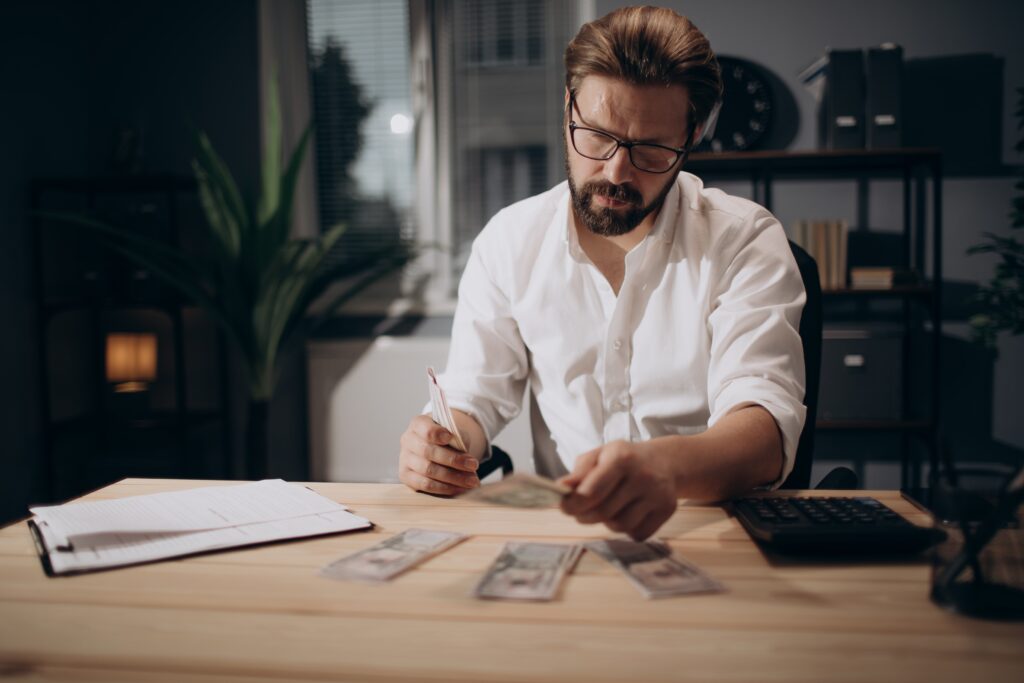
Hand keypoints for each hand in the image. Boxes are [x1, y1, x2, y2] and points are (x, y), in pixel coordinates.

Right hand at [399, 414, 479, 495]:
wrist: (437, 447)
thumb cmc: (447, 437)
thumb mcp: (453, 431)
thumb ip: (458, 437)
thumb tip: (464, 452)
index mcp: (418, 424)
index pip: (425, 429)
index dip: (437, 433)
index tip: (451, 437)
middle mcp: (408, 440)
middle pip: (429, 452)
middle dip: (454, 460)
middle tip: (474, 465)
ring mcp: (405, 459)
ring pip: (428, 471)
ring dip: (453, 477)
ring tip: (472, 480)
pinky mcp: (406, 476)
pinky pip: (425, 485)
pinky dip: (445, 488)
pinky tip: (460, 488)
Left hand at [558, 440, 676, 540]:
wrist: (664, 461)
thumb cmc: (624, 459)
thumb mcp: (600, 455)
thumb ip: (579, 472)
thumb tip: (561, 488)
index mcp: (622, 458)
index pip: (591, 492)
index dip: (572, 504)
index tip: (564, 507)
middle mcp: (642, 476)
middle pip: (603, 512)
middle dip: (584, 515)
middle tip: (580, 511)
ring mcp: (657, 494)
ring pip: (619, 526)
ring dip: (606, 522)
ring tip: (608, 508)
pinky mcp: (667, 510)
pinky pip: (637, 534)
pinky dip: (627, 529)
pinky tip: (628, 513)